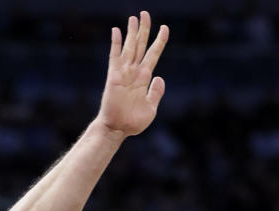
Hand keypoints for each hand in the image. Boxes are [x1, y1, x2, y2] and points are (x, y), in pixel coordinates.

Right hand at [95, 11, 168, 136]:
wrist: (117, 129)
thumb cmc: (133, 122)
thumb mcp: (151, 108)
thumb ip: (156, 93)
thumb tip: (159, 78)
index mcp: (144, 78)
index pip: (153, 55)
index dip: (159, 41)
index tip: (165, 28)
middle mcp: (134, 72)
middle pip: (141, 46)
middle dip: (144, 30)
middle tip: (146, 13)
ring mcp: (123, 73)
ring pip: (129, 47)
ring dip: (132, 32)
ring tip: (134, 17)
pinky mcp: (113, 76)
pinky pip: (114, 56)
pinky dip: (115, 43)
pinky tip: (116, 31)